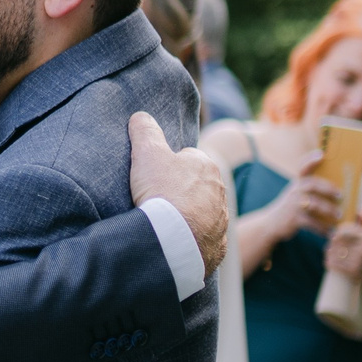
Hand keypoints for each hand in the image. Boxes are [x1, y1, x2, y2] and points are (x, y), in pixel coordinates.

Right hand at [127, 113, 228, 272]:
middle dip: (181, 190)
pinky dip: (191, 238)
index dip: (168, 166)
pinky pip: (204, 238)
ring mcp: (220, 220)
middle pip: (197, 186)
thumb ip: (145, 131)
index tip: (154, 177)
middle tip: (156, 199)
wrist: (174, 239)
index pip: (187, 158)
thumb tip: (140, 116)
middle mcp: (220, 191)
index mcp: (206, 165)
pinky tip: (175, 240)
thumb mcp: (147, 153)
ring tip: (164, 222)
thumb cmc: (163, 192)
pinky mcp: (216, 245)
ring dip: (187, 214)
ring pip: (203, 212)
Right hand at [263, 155, 340, 243]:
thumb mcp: (296, 195)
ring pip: (314, 205)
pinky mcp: (293, 219)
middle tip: (340, 194)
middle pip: (312, 184)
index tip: (321, 154)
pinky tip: (330, 232)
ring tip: (339, 215)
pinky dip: (323, 228)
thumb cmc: (290, 208)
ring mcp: (293, 205)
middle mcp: (294, 191)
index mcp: (297, 183)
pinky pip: (312, 223)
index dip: (311, 160)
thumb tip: (339, 190)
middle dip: (328, 188)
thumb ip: (310, 189)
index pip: (303, 168)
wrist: (270, 224)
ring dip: (329, 210)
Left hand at [324, 215, 361, 285]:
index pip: (344, 233)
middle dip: (333, 243)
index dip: (337, 233)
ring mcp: (359, 263)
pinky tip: (329, 261)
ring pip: (336, 256)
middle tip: (332, 243)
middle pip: (337, 244)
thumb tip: (357, 211)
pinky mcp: (356, 274)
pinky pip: (338, 268)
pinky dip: (331, 264)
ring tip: (329, 251)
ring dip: (330, 253)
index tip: (336, 233)